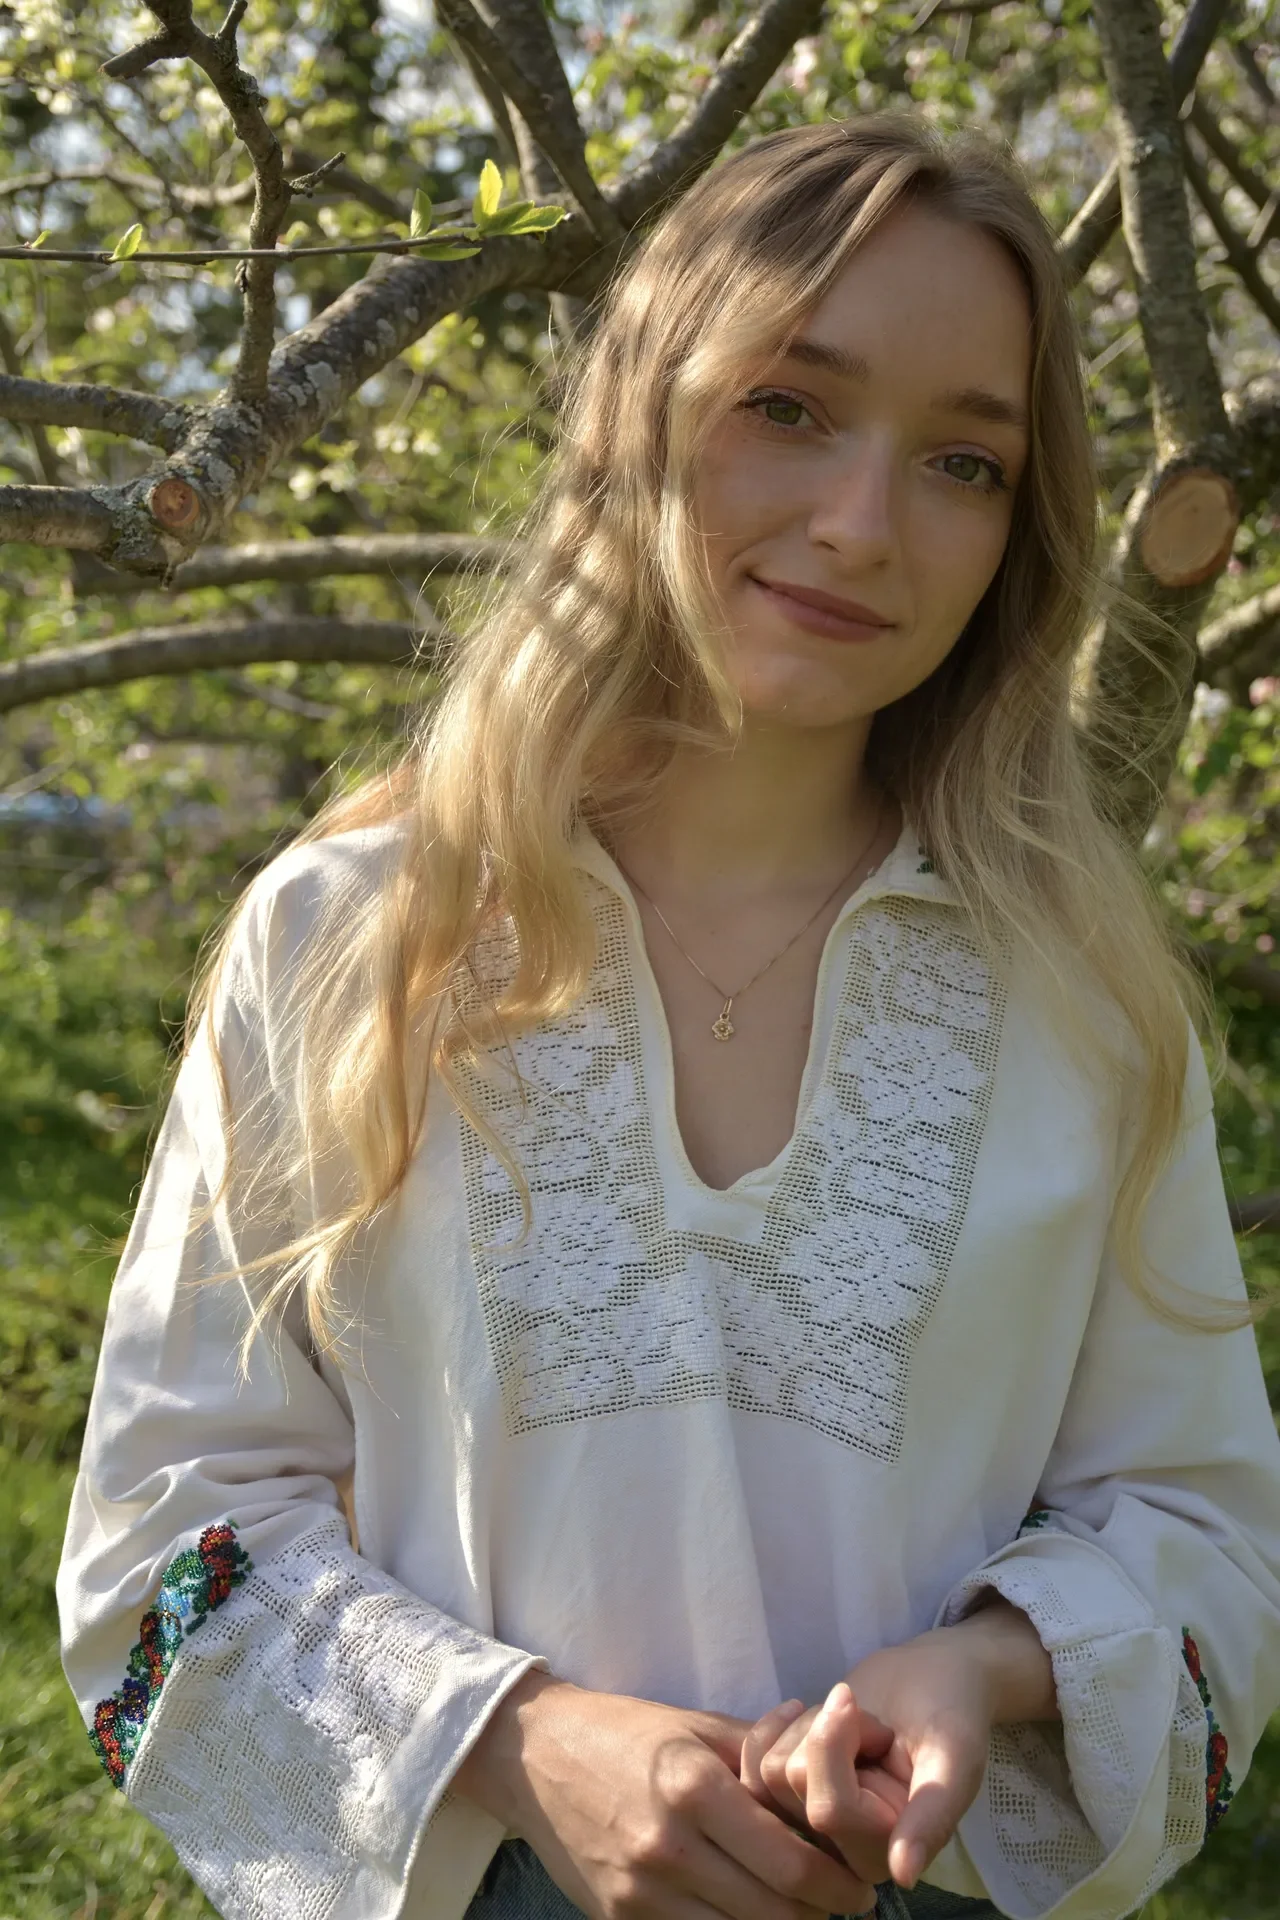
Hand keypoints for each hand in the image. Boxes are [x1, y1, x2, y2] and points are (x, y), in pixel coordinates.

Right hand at [453, 1669, 882, 1919]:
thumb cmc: (626, 1731)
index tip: (862, 1886)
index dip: (839, 1886)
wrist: (533, 1754)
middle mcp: (668, 1845)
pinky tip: (747, 1915)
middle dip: (820, 1915)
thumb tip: (830, 1783)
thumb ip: (763, 1758)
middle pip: (773, 1913)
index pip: (791, 1864)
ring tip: (800, 1913)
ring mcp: (640, 1891)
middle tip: (843, 1905)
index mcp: (693, 1787)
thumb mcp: (698, 1727)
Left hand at [742, 1629, 998, 1892]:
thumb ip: (932, 1814)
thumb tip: (904, 1874)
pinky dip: (781, 1722)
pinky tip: (815, 1716)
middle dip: (830, 1732)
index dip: (843, 1747)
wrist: (928, 1679)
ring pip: (770, 1768)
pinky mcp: (783, 1794)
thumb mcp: (953, 1757)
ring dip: (812, 1726)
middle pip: (793, 1783)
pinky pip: (753, 1758)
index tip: (885, 1728)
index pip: (830, 1810)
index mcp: (886, 1853)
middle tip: (875, 1727)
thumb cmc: (950, 1715)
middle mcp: (842, 1850)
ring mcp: (807, 1823)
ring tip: (856, 1725)